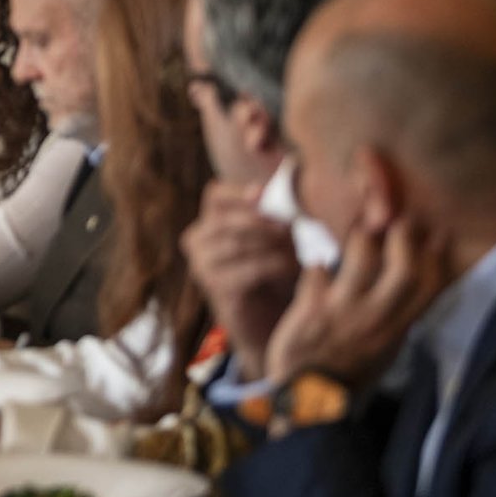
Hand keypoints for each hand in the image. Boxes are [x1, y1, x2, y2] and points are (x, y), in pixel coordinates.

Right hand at [180, 181, 303, 380]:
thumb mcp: (276, 240)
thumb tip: (291, 171)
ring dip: (272, 245)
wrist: (272, 325)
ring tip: (297, 251)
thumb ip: (277, 213)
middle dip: (263, 222)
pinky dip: (273, 266)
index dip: (240, 192)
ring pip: (236, 243)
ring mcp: (203, 268)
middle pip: (227, 219)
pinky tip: (293, 269)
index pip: (215, 194)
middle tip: (293, 229)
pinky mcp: (216, 291)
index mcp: (209, 224)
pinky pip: (245, 270)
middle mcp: (197, 243)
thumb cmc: (277, 275)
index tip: (266, 194)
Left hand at [265, 216, 449, 390]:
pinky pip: (315, 271)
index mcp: (396, 330)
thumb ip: (394, 318)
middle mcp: (374, 319)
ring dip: (360, 237)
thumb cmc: (348, 372)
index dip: (435, 258)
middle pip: (402, 270)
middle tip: (397, 219)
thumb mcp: (384, 349)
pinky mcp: (310, 308)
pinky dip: (316, 265)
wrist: (309, 400)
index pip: (427, 289)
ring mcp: (342, 311)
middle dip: (403, 238)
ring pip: (358, 259)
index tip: (436, 234)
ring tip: (358, 231)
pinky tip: (316, 264)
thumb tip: (405, 285)